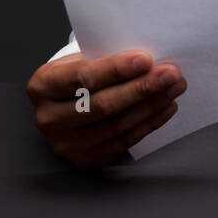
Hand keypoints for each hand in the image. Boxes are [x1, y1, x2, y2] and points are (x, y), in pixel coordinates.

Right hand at [26, 49, 185, 167]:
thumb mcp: (79, 60)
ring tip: (174, 88)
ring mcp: (65, 143)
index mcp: (43, 85)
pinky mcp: (85, 159)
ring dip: (151, 106)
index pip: (82, 77)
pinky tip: (167, 107)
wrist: (65, 104)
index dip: (115, 69)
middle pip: (102, 104)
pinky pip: (123, 142)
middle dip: (141, 88)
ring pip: (116, 125)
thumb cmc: (77, 76)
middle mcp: (49, 118)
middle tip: (171, 74)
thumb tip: (149, 59)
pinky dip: (149, 123)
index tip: (145, 59)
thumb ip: (104, 58)